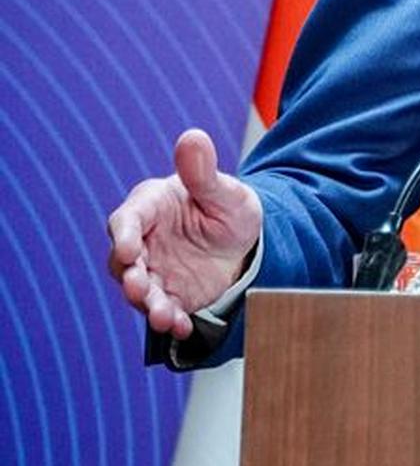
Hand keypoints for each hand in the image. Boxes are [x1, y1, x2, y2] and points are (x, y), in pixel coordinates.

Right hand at [106, 128, 263, 339]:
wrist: (248, 241)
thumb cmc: (230, 207)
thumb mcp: (225, 190)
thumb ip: (204, 172)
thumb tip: (193, 137)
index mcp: (150, 207)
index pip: (127, 220)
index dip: (125, 235)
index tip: (130, 250)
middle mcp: (144, 241)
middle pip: (125, 261)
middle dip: (130, 277)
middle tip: (139, 289)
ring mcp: (155, 269)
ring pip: (141, 289)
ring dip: (149, 304)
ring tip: (164, 317)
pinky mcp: (170, 293)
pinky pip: (165, 309)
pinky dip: (171, 320)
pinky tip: (181, 328)